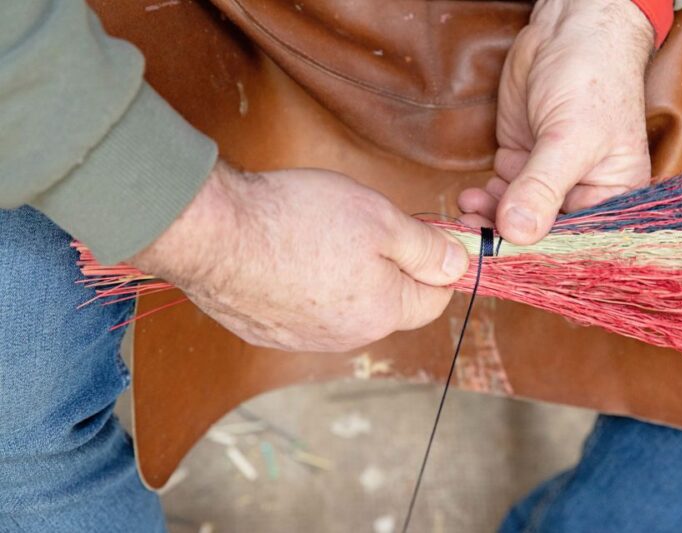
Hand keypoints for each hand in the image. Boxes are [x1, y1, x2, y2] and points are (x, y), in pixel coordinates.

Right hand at [130, 162, 468, 351]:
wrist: (213, 234)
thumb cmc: (297, 219)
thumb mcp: (380, 219)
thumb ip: (427, 249)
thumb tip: (459, 267)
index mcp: (383, 313)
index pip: (435, 298)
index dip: (433, 262)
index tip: (417, 235)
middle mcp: (347, 337)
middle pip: (388, 304)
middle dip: (386, 268)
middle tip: (359, 227)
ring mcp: (303, 340)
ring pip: (345, 307)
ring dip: (343, 278)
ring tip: (315, 238)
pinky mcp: (268, 333)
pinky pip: (304, 312)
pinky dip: (304, 288)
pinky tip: (285, 258)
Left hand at [458, 0, 653, 243]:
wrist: (568, 30)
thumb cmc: (592, 78)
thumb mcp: (570, 137)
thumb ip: (542, 186)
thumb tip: (518, 233)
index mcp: (613, 197)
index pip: (577, 244)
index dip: (541, 257)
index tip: (505, 264)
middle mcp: (582, 195)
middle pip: (542, 235)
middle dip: (507, 240)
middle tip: (474, 242)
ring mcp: (549, 181)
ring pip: (516, 218)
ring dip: (489, 221)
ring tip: (468, 215)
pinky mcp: (522, 164)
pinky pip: (500, 195)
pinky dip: (484, 201)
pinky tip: (469, 200)